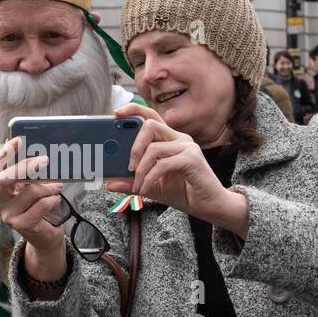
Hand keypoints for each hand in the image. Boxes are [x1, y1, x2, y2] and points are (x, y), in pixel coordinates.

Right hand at [0, 135, 65, 253]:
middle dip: (25, 167)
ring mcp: (8, 215)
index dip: (6, 152)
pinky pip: (40, 206)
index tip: (19, 140)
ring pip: (30, 192)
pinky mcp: (20, 225)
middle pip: (6, 178)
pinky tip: (54, 199)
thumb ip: (29, 173)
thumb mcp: (30, 187)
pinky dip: (51, 200)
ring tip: (57, 187)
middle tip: (45, 160)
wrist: (44, 236)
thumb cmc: (37, 207)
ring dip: (48, 187)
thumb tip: (40, 153)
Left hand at [107, 104, 241, 226]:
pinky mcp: (192, 159)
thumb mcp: (151, 187)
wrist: (209, 206)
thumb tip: (109, 184)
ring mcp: (187, 147)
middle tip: (128, 166)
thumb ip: (131, 183)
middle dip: (134, 146)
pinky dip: (150, 178)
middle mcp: (180, 138)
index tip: (116, 114)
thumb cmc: (184, 192)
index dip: (133, 110)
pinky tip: (145, 190)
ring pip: (154, 148)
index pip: (151, 116)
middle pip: (150, 125)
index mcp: (170, 139)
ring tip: (137, 186)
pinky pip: (162, 164)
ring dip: (140, 170)